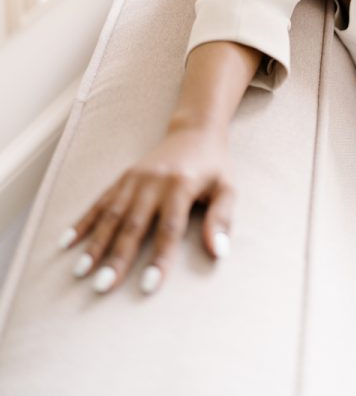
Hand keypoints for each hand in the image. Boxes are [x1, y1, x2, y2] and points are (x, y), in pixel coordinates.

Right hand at [58, 125, 234, 295]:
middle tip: (103, 286)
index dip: (160, 258)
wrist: (194, 130)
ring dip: (96, 243)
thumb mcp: (227, 187)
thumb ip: (222, 218)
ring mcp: (135, 178)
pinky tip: (67, 242)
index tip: (149, 287)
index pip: (170, 228)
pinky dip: (83, 222)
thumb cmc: (214, 165)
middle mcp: (154, 181)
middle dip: (118, 257)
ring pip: (112, 214)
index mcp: (181, 185)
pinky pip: (100, 201)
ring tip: (82, 271)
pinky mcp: (123, 177)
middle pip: (134, 224)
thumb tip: (219, 252)